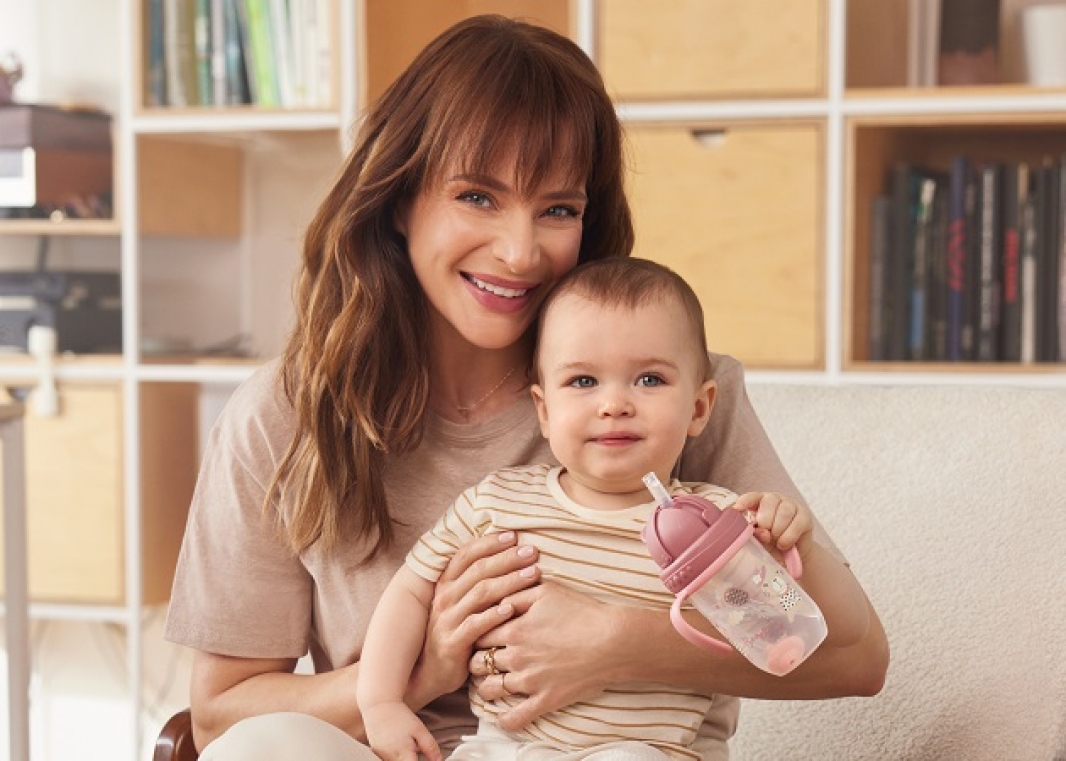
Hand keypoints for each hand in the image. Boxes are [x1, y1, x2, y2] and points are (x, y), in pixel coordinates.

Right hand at [363, 702, 439, 760]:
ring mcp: (381, 756)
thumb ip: (430, 747)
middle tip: (415, 747)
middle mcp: (390, 759)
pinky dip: (395, 755)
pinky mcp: (375, 752)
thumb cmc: (400, 716)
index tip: (424, 758)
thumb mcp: (420, 729)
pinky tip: (397, 743)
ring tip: (406, 743)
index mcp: (403, 755)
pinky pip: (387, 758)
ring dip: (404, 758)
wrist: (379, 704)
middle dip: (412, 760)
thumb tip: (438, 760)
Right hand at [411, 532, 540, 701]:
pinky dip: (494, 615)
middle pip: (478, 570)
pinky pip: (475, 625)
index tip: (514, 536)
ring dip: (509, 581)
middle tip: (532, 552)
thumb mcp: (460, 605)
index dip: (489, 542)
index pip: (466, 554)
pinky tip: (513, 608)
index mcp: (446, 584)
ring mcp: (447, 620)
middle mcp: (444, 598)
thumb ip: (476, 583)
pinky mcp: (452, 642)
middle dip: (507, 558)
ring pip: (480, 594)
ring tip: (533, 574)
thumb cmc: (455, 633)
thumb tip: (506, 556)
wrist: (430, 673)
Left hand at [469, 581, 620, 731]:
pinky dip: (504, 720)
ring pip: (490, 689)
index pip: (479, 633)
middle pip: (478, 662)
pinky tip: (502, 716)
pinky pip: (516, 718)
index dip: (477, 633)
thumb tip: (497, 599)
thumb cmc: (583, 612)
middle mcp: (516, 657)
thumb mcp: (547, 591)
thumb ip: (518, 592)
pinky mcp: (546, 700)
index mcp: (515, 629)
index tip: (481, 633)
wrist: (613, 640)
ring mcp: (529, 681)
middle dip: (476, 659)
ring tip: (490, 682)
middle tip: (482, 657)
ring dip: (484, 686)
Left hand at [732, 492, 813, 557]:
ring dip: (778, 530)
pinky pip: (797, 522)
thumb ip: (756, 535)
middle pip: (769, 501)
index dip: (744, 501)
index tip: (737, 510)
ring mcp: (791, 505)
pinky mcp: (805, 515)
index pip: (751, 496)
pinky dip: (789, 536)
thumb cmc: (770, 544)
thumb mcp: (759, 541)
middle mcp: (775, 499)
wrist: (791, 554)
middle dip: (765, 521)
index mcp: (759, 502)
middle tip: (766, 536)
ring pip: (784, 511)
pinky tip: (784, 544)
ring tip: (776, 542)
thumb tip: (760, 531)